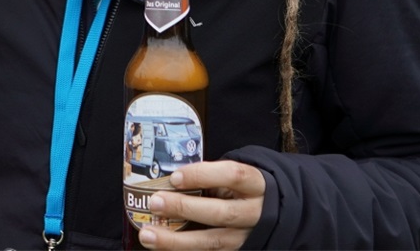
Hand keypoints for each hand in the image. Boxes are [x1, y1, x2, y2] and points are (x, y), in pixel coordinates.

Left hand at [138, 161, 264, 249]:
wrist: (270, 214)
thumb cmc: (240, 191)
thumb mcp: (232, 178)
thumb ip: (208, 178)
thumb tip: (166, 181)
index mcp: (255, 185)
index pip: (232, 175)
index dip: (202, 175)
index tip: (175, 177)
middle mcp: (255, 213)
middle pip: (220, 213)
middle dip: (184, 208)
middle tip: (155, 202)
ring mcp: (247, 237)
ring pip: (213, 242)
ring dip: (176, 240)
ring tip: (148, 235)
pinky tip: (162, 248)